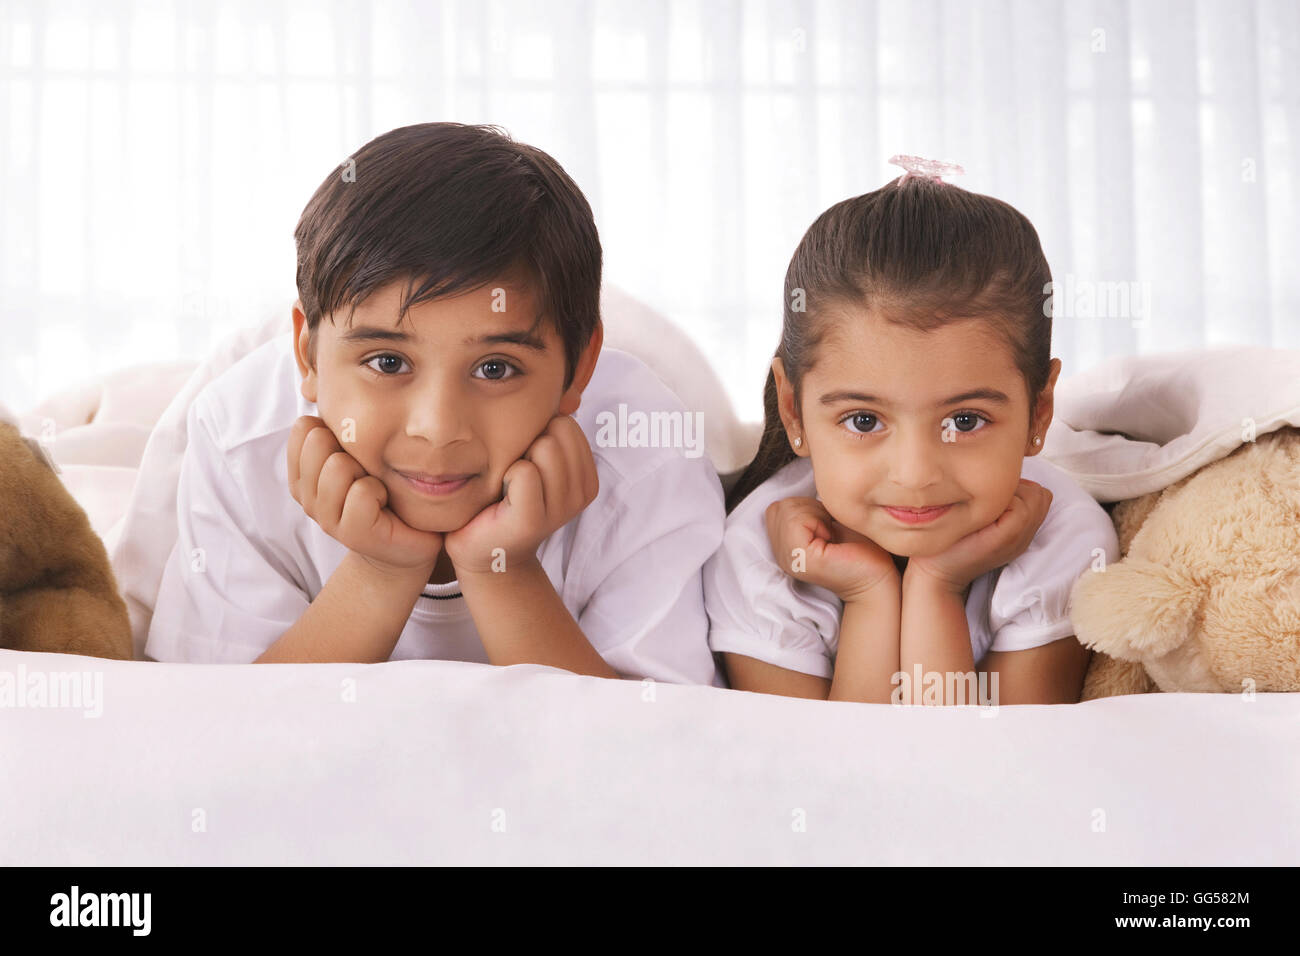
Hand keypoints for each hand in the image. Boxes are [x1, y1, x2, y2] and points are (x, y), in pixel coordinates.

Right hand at [286, 415, 443, 575]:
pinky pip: (362, 493)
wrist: (409, 542)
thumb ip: (338, 424)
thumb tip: (318, 380)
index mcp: (304, 474)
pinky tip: (386, 504)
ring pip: (339, 466)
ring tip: (378, 489)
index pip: (303, 428)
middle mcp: (307, 497)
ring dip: (367, 472)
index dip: (335, 430)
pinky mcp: (352, 534)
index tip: (354, 451)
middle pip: (319, 442)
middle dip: (352, 449)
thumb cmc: (386, 491)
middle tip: (369, 472)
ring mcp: (326, 519)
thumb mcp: (359, 451)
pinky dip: (380, 491)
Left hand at [444, 415, 598, 575]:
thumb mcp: (533, 458)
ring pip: (544, 447)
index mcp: (586, 477)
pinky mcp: (534, 520)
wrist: (481, 548)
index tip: (527, 463)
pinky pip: (523, 472)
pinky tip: (500, 499)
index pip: (568, 422)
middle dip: (529, 443)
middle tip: (515, 476)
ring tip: (509, 487)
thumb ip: (549, 430)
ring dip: (516, 460)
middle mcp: (581, 494)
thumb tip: (561, 392)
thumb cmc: (502, 496)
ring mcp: (560, 510)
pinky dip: (505, 477)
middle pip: (558, 430)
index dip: (538, 433)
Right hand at [764, 496, 898, 602]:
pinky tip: (832, 538)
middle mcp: (780, 555)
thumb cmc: (861, 547)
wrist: (878, 578)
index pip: (777, 506)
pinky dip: (817, 521)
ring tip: (832, 534)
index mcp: (784, 547)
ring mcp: (788, 559)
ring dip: (815, 513)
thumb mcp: (828, 521)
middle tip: (831, 530)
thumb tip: (810, 478)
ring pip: (787, 510)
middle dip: (810, 508)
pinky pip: (795, 521)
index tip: (828, 525)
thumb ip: (808, 509)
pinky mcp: (801, 559)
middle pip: (780, 506)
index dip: (806, 507)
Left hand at [905, 478, 1051, 594]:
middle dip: (1016, 488)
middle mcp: (1025, 536)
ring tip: (983, 508)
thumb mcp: (979, 517)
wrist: (935, 572)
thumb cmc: (950, 541)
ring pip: (1034, 496)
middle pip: (1041, 493)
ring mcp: (1019, 539)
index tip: (990, 497)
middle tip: (986, 503)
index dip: (1017, 488)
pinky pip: (1020, 507)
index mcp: (1020, 530)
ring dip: (1008, 493)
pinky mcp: (1007, 538)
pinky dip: (1001, 502)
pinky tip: (980, 514)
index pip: (1041, 494)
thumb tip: (999, 469)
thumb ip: (997, 500)